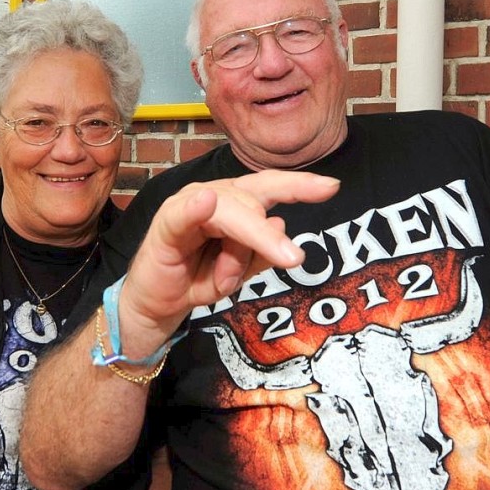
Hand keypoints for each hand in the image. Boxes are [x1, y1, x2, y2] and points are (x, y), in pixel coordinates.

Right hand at [120, 170, 339, 345]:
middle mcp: (214, 196)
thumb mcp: (238, 272)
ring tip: (225, 281)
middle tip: (291, 259)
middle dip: (269, 233)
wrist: (158, 304)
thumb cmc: (197, 279)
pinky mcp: (166, 224)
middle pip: (253, 199)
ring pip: (229, 215)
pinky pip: (184, 215)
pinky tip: (205, 201)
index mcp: (235, 203)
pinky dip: (196, 208)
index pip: (270, 187)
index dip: (300, 185)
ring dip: (237, 252)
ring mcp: (188, 206)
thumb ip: (259, 252)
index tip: (332, 187)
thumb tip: (282, 228)